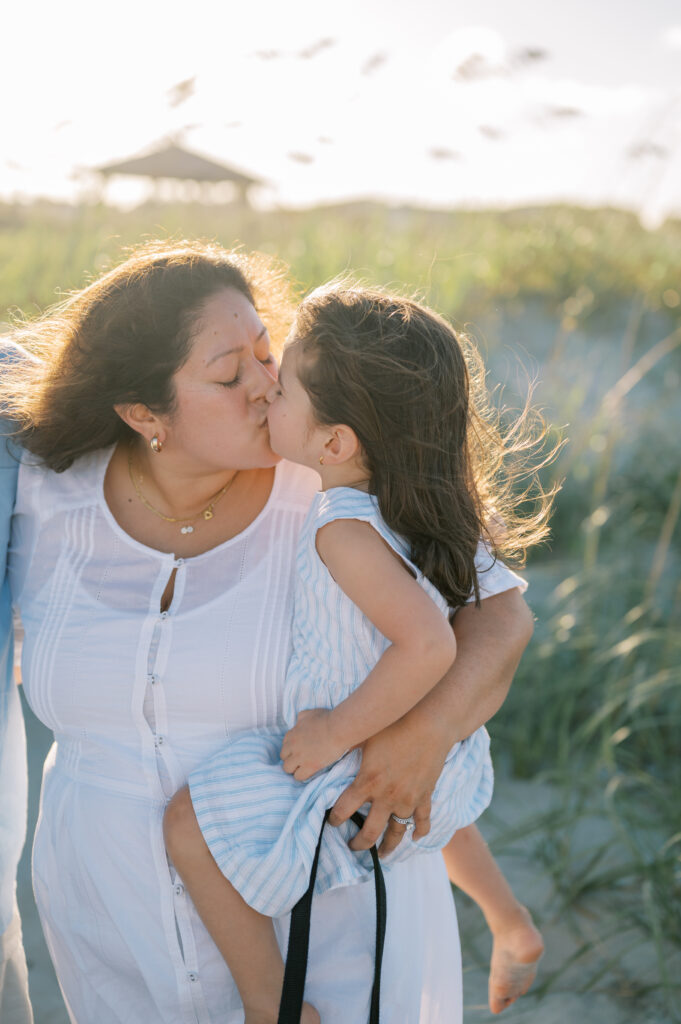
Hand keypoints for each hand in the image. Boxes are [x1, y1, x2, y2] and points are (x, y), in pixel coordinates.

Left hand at [280, 708, 343, 780]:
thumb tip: (298, 720)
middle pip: (283, 757)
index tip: (299, 750)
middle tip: (301, 760)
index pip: (284, 744)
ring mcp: (300, 756)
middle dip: (291, 758)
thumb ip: (302, 716)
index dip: (292, 748)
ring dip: (294, 768)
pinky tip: (310, 772)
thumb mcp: (311, 713)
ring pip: (287, 768)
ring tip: (304, 768)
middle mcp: (293, 745)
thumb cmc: (328, 719)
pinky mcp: (309, 766)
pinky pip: (298, 776)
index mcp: (293, 733)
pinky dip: (302, 775)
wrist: (338, 729)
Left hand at [328, 708, 450, 855]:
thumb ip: (348, 748)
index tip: (331, 822)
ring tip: (381, 854)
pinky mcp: (425, 796)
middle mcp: (386, 796)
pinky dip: (420, 832)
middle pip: (369, 832)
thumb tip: (328, 749)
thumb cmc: (394, 725)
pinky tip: (415, 838)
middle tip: (352, 847)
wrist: (429, 724)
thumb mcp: (365, 737)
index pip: (343, 809)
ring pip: (397, 832)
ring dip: (388, 846)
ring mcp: (408, 800)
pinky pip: (422, 821)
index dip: (334, 819)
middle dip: (359, 844)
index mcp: (367, 781)